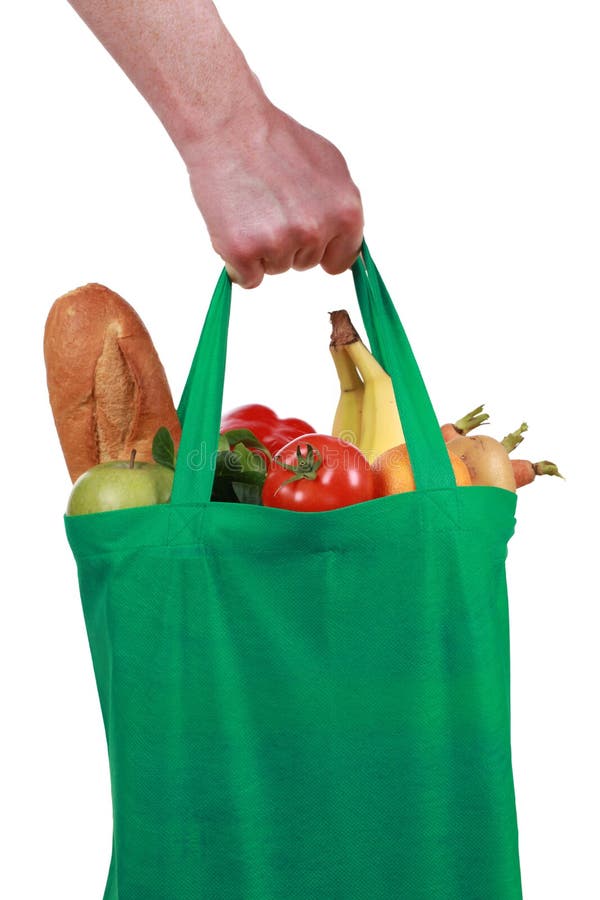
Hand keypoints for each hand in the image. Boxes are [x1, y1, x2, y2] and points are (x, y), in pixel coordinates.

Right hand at [185, 101, 363, 287]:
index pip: (342, 260)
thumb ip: (341, 208)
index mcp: (345, 212)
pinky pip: (247, 279)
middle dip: (287, 242)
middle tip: (268, 204)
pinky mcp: (244, 252)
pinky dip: (238, 263)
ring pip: (275, 269)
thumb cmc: (277, 142)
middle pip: (305, 263)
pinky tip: (234, 227)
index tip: (306, 238)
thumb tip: (347, 242)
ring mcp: (280, 243)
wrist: (229, 126)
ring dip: (262, 249)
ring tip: (251, 208)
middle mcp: (316, 231)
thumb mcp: (330, 166)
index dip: (322, 250)